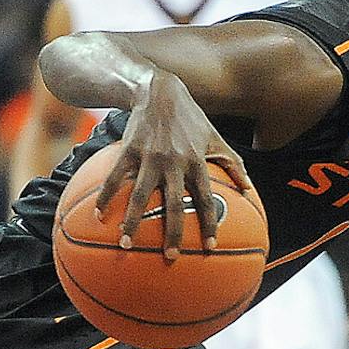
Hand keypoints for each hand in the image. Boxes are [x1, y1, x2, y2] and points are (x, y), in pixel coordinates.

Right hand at [100, 70, 253, 256]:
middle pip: (173, 204)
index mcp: (196, 162)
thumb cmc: (191, 118)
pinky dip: (106, 197)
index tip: (211, 246)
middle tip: (171, 256)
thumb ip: (232, 163)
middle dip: (173, 232)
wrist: (159, 92)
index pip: (205, 198)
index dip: (209, 223)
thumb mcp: (215, 137)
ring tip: (126, 244)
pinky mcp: (129, 150)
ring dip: (132, 222)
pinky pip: (114, 178)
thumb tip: (249, 189)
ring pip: (139, 195)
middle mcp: (174, 163)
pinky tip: (99, 215)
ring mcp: (149, 157)